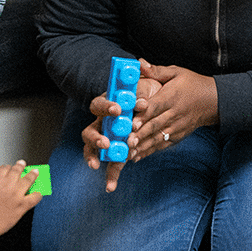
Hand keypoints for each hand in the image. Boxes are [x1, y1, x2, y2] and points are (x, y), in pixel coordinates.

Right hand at [0, 161, 45, 235]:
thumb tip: (5, 185)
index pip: (5, 168)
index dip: (9, 167)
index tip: (10, 168)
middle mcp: (8, 184)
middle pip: (18, 170)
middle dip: (21, 166)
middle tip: (23, 164)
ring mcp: (16, 194)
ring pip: (28, 180)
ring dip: (33, 175)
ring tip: (35, 172)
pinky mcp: (22, 205)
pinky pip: (34, 197)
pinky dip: (38, 194)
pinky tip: (38, 193)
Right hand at [79, 71, 159, 191]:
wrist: (161, 109)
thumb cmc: (150, 93)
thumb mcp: (150, 83)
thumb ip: (147, 75)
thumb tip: (142, 63)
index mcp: (110, 104)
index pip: (100, 104)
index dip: (107, 107)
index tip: (118, 109)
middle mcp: (104, 122)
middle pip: (90, 129)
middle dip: (95, 136)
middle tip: (106, 142)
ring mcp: (108, 138)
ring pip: (93, 147)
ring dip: (93, 154)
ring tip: (96, 164)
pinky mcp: (117, 152)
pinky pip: (111, 164)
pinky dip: (110, 174)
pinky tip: (111, 186)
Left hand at [127, 62, 217, 159]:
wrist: (214, 100)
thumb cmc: (192, 83)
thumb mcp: (176, 72)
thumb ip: (156, 70)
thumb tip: (138, 63)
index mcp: (172, 97)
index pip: (156, 107)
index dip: (144, 115)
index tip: (132, 123)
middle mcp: (175, 113)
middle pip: (156, 125)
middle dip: (141, 134)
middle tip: (126, 141)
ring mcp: (177, 126)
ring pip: (158, 137)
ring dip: (143, 146)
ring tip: (128, 153)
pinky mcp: (178, 135)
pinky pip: (163, 144)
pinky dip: (150, 151)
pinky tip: (137, 156)